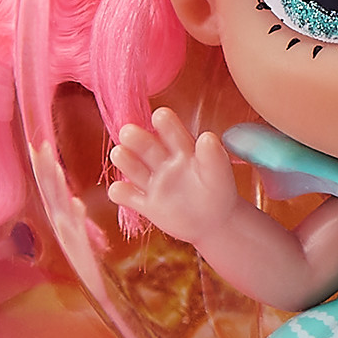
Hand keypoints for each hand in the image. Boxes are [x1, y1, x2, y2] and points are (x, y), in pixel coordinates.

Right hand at [107, 109, 243, 246]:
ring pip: (134, 169)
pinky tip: (118, 190)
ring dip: (125, 160)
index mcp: (182, 150)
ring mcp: (154, 183)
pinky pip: (130, 197)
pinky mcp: (147, 205)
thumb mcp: (219, 174)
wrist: (215, 223)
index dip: (166, 123)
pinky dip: (121, 193)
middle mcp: (164, 163)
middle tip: (127, 131)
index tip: (160, 115)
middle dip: (136, 139)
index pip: (172, 133)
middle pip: (147, 147)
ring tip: (119, 153)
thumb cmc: (218, 191)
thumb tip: (207, 137)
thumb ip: (213, 157)